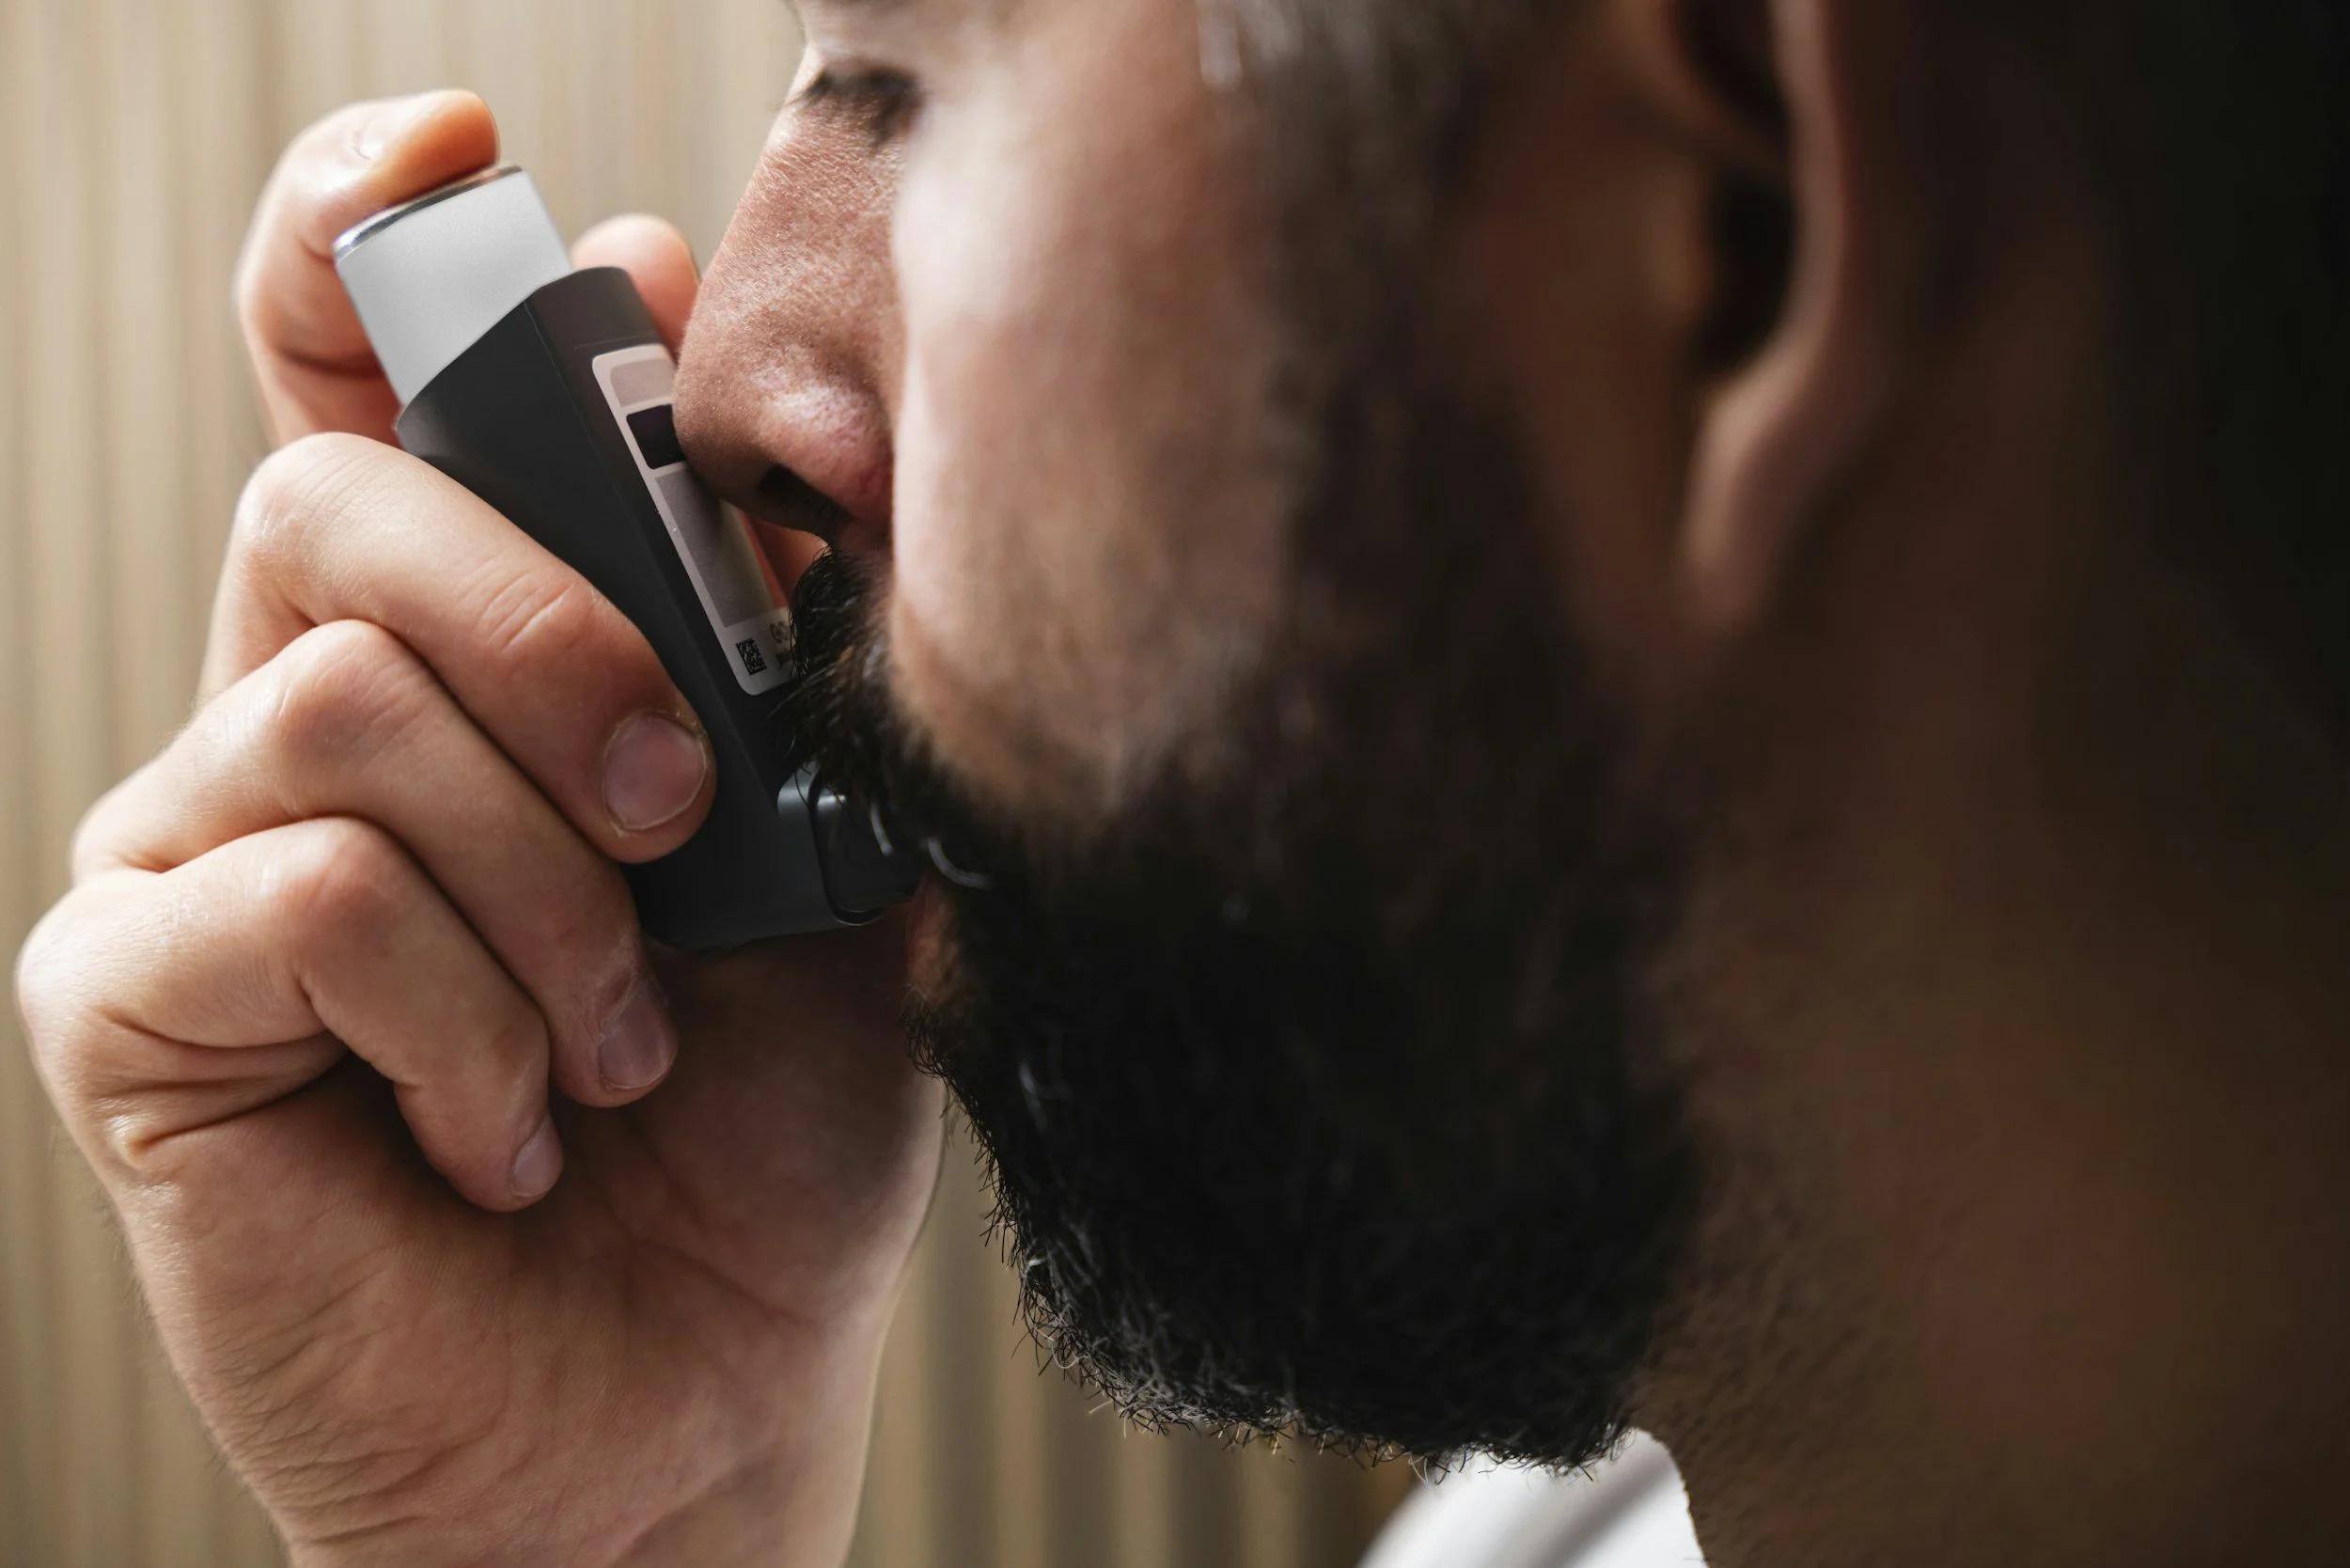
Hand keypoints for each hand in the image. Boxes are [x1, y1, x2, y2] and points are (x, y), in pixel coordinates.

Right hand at [14, 93, 941, 1567]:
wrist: (698, 1396)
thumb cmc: (764, 1127)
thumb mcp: (824, 852)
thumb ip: (774, 636)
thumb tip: (727, 370)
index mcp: (457, 649)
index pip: (350, 381)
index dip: (371, 238)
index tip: (470, 157)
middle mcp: (294, 713)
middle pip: (344, 494)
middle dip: (563, 630)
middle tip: (688, 813)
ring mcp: (189, 855)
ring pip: (337, 700)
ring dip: (547, 886)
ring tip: (616, 1045)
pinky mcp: (128, 1005)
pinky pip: (292, 893)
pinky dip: (460, 1013)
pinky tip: (507, 1127)